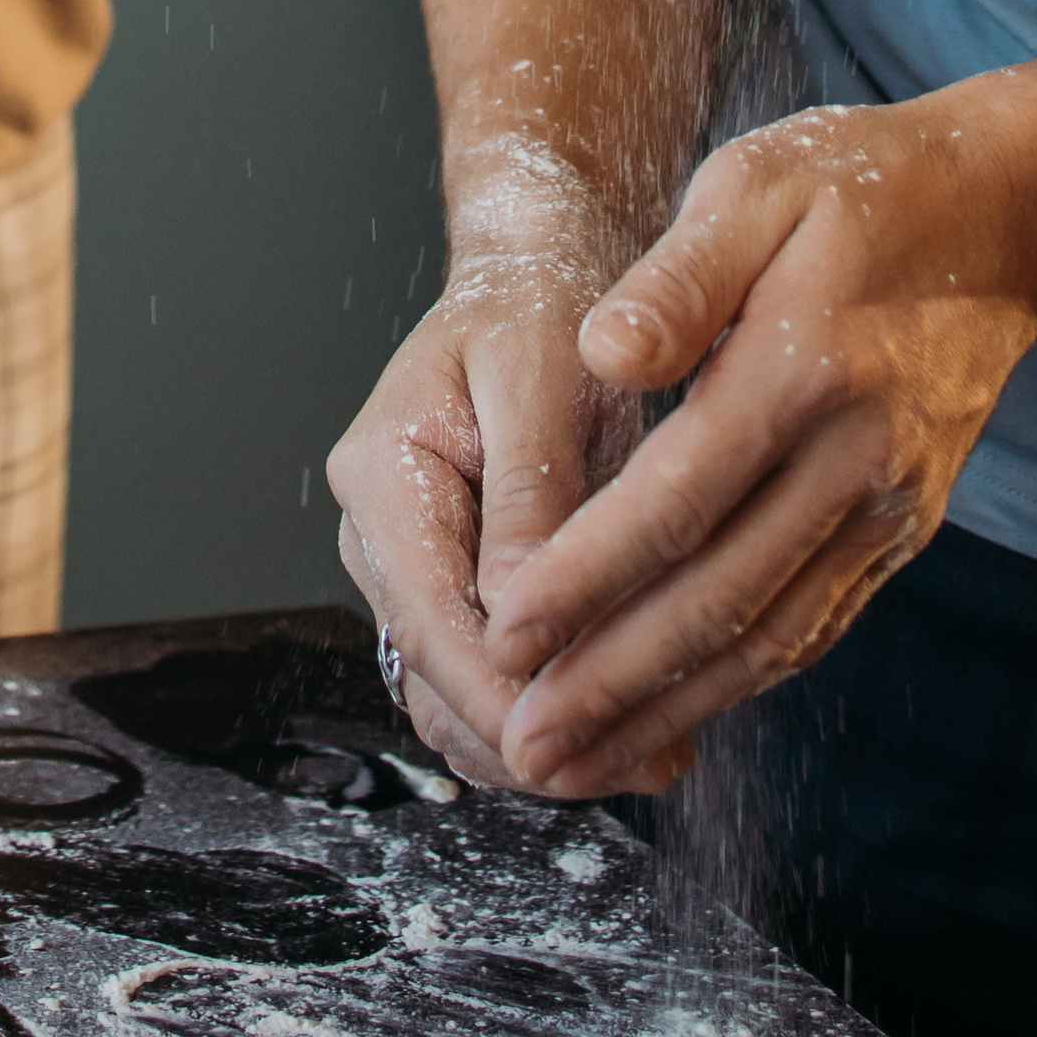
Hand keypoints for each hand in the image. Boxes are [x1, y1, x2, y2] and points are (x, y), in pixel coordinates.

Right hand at [325, 196, 693, 798]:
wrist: (534, 276)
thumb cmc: (538, 306)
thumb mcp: (538, 378)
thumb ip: (527, 496)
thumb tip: (518, 621)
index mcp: (381, 472)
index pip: (430, 622)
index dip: (503, 699)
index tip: (583, 746)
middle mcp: (380, 530)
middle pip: (436, 678)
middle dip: (533, 736)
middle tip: (648, 760)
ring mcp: (413, 564)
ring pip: (457, 696)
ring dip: (546, 735)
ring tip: (656, 753)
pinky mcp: (458, 583)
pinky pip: (489, 673)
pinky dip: (553, 705)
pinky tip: (636, 716)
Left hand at [487, 96, 1036, 798]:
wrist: (1005, 221)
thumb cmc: (857, 186)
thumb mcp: (755, 184)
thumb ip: (677, 276)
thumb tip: (600, 353)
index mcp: (803, 368)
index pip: (678, 499)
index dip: (587, 576)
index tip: (506, 629)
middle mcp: (854, 459)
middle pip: (719, 598)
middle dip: (612, 682)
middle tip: (525, 746)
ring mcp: (888, 508)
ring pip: (769, 638)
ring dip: (667, 709)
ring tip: (575, 765)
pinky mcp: (902, 533)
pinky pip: (811, 627)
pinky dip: (737, 684)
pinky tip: (671, 719)